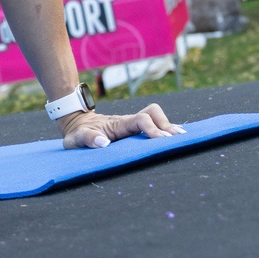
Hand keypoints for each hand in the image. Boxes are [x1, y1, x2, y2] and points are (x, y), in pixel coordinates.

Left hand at [59, 103, 185, 149]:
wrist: (76, 123)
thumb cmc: (77, 133)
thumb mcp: (76, 138)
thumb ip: (87, 138)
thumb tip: (103, 143)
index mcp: (118, 124)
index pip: (141, 120)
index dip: (153, 129)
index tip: (162, 141)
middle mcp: (128, 122)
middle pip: (154, 114)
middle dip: (167, 125)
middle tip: (179, 140)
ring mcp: (132, 125)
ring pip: (156, 117)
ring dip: (168, 126)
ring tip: (182, 139)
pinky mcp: (134, 130)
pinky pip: (153, 125)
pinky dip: (165, 130)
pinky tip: (175, 139)